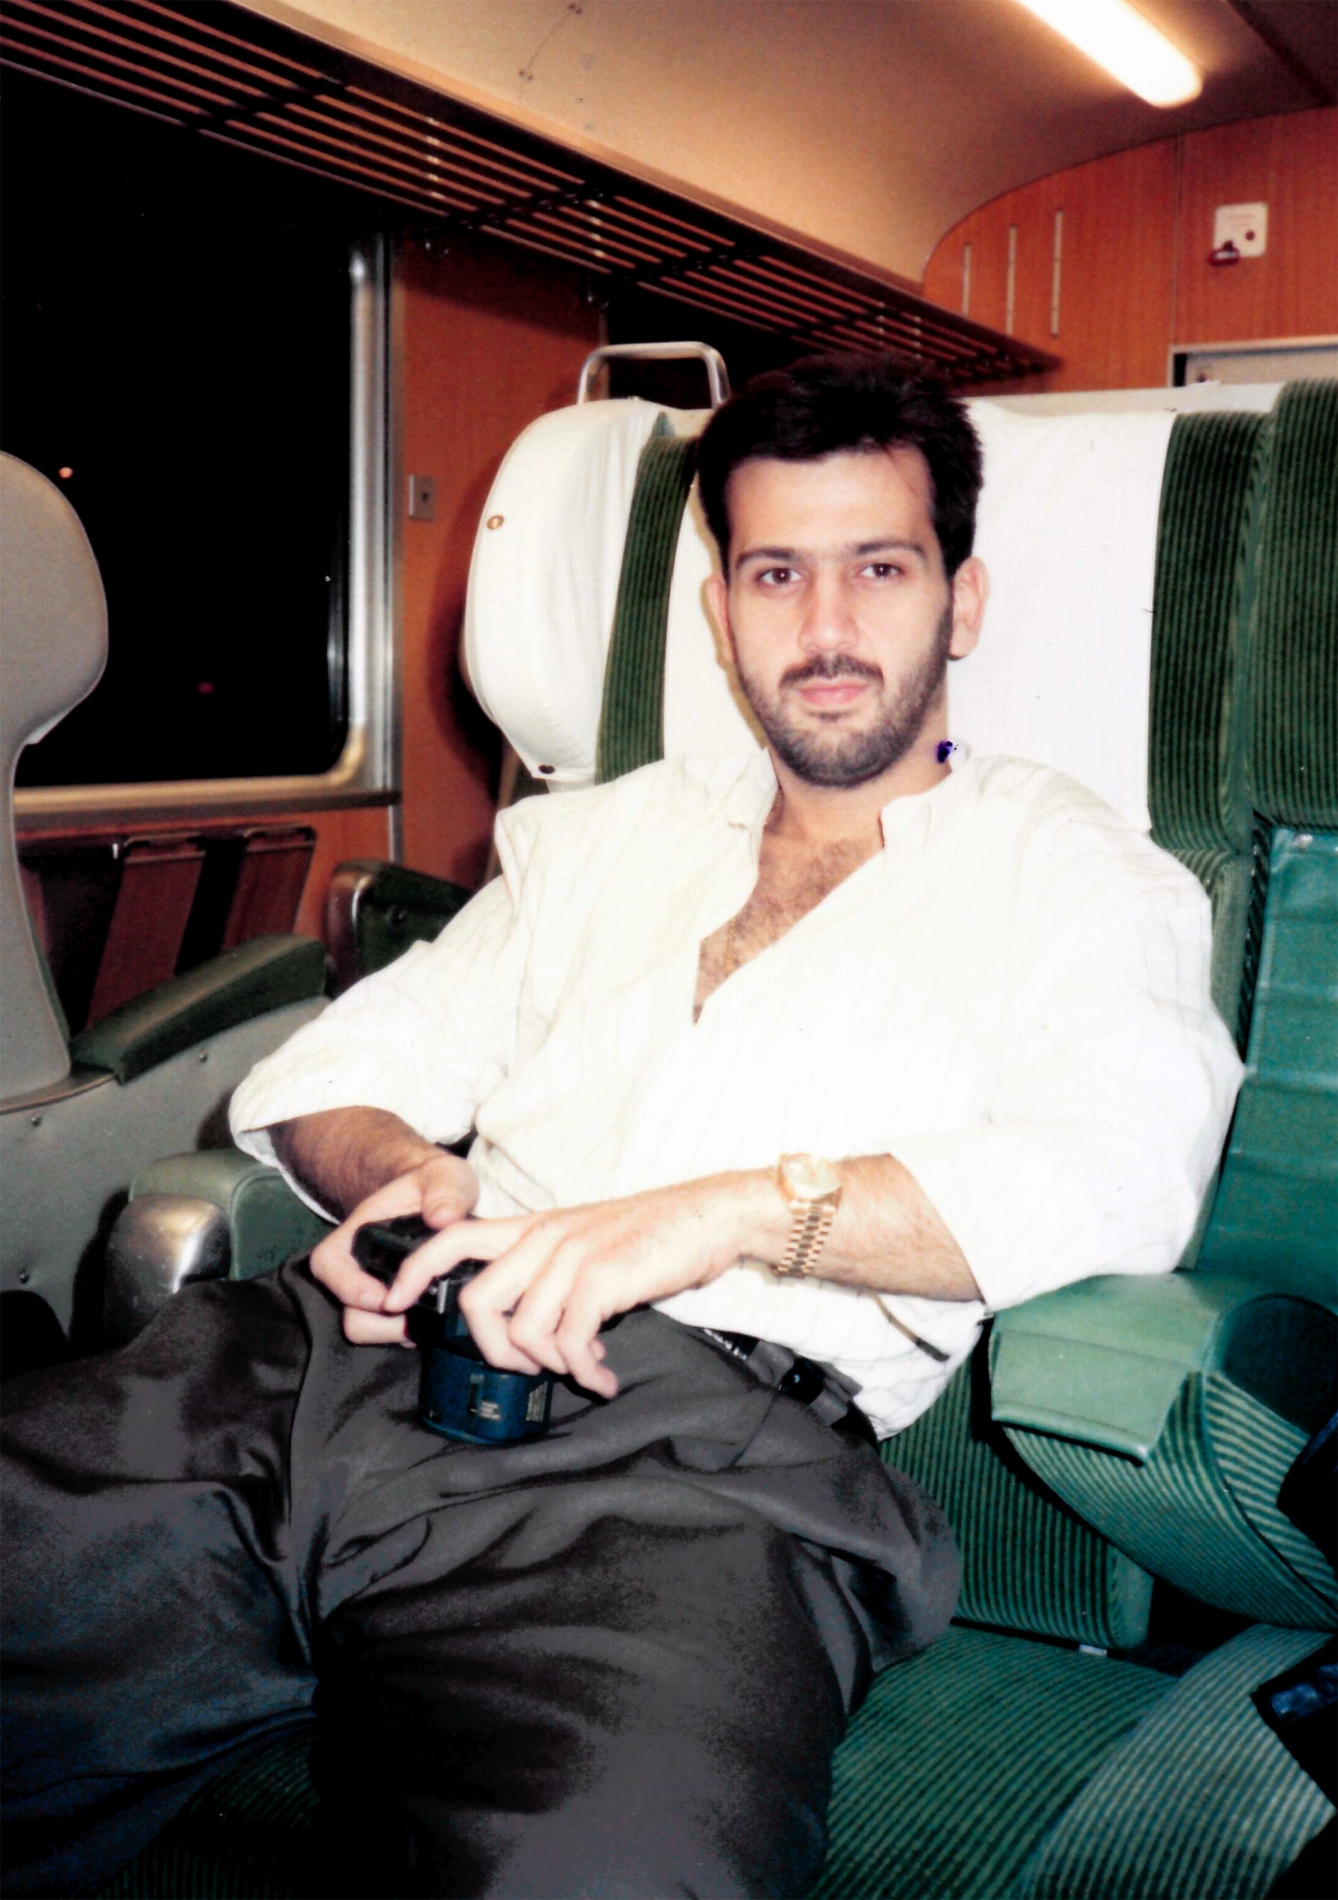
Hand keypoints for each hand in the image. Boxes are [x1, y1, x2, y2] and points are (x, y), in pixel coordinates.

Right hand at [310, 1151, 478, 1344]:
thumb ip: (445, 1190)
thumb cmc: (437, 1185)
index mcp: (356, 1235)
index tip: (386, 1298)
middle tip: (418, 1318)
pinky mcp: (396, 1310)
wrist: (444, 1200)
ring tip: (429, 1322)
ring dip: (394, 1332)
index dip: (349, 1288)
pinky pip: (389, 1334)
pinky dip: (408, 1334)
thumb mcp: (445, 1176)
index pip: (328, 1266)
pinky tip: (434, 1323)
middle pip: (348, 1311)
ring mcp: (374, 1292)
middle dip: (380, 1322)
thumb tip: (443, 1218)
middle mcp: (358, 1268)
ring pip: (366, 1328)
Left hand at [376, 1174, 762, 1397]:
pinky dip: (585, 1371)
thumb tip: (528, 1328)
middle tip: (529, 1367)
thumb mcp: (586, 1241)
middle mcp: (544, 1236)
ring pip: (523, 1329)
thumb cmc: (652, 1236)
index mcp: (534, 1226)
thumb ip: (549, 1272)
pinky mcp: (602, 1277)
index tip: (395, 1303)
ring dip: (551, 1366)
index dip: (416, 1270)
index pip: (453, 1235)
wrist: (711, 1216)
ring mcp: (571, 1254)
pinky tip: (603, 1375)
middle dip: (495, 1351)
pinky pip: (569, 1341)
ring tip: (582, 1368)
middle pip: (477, 1299)